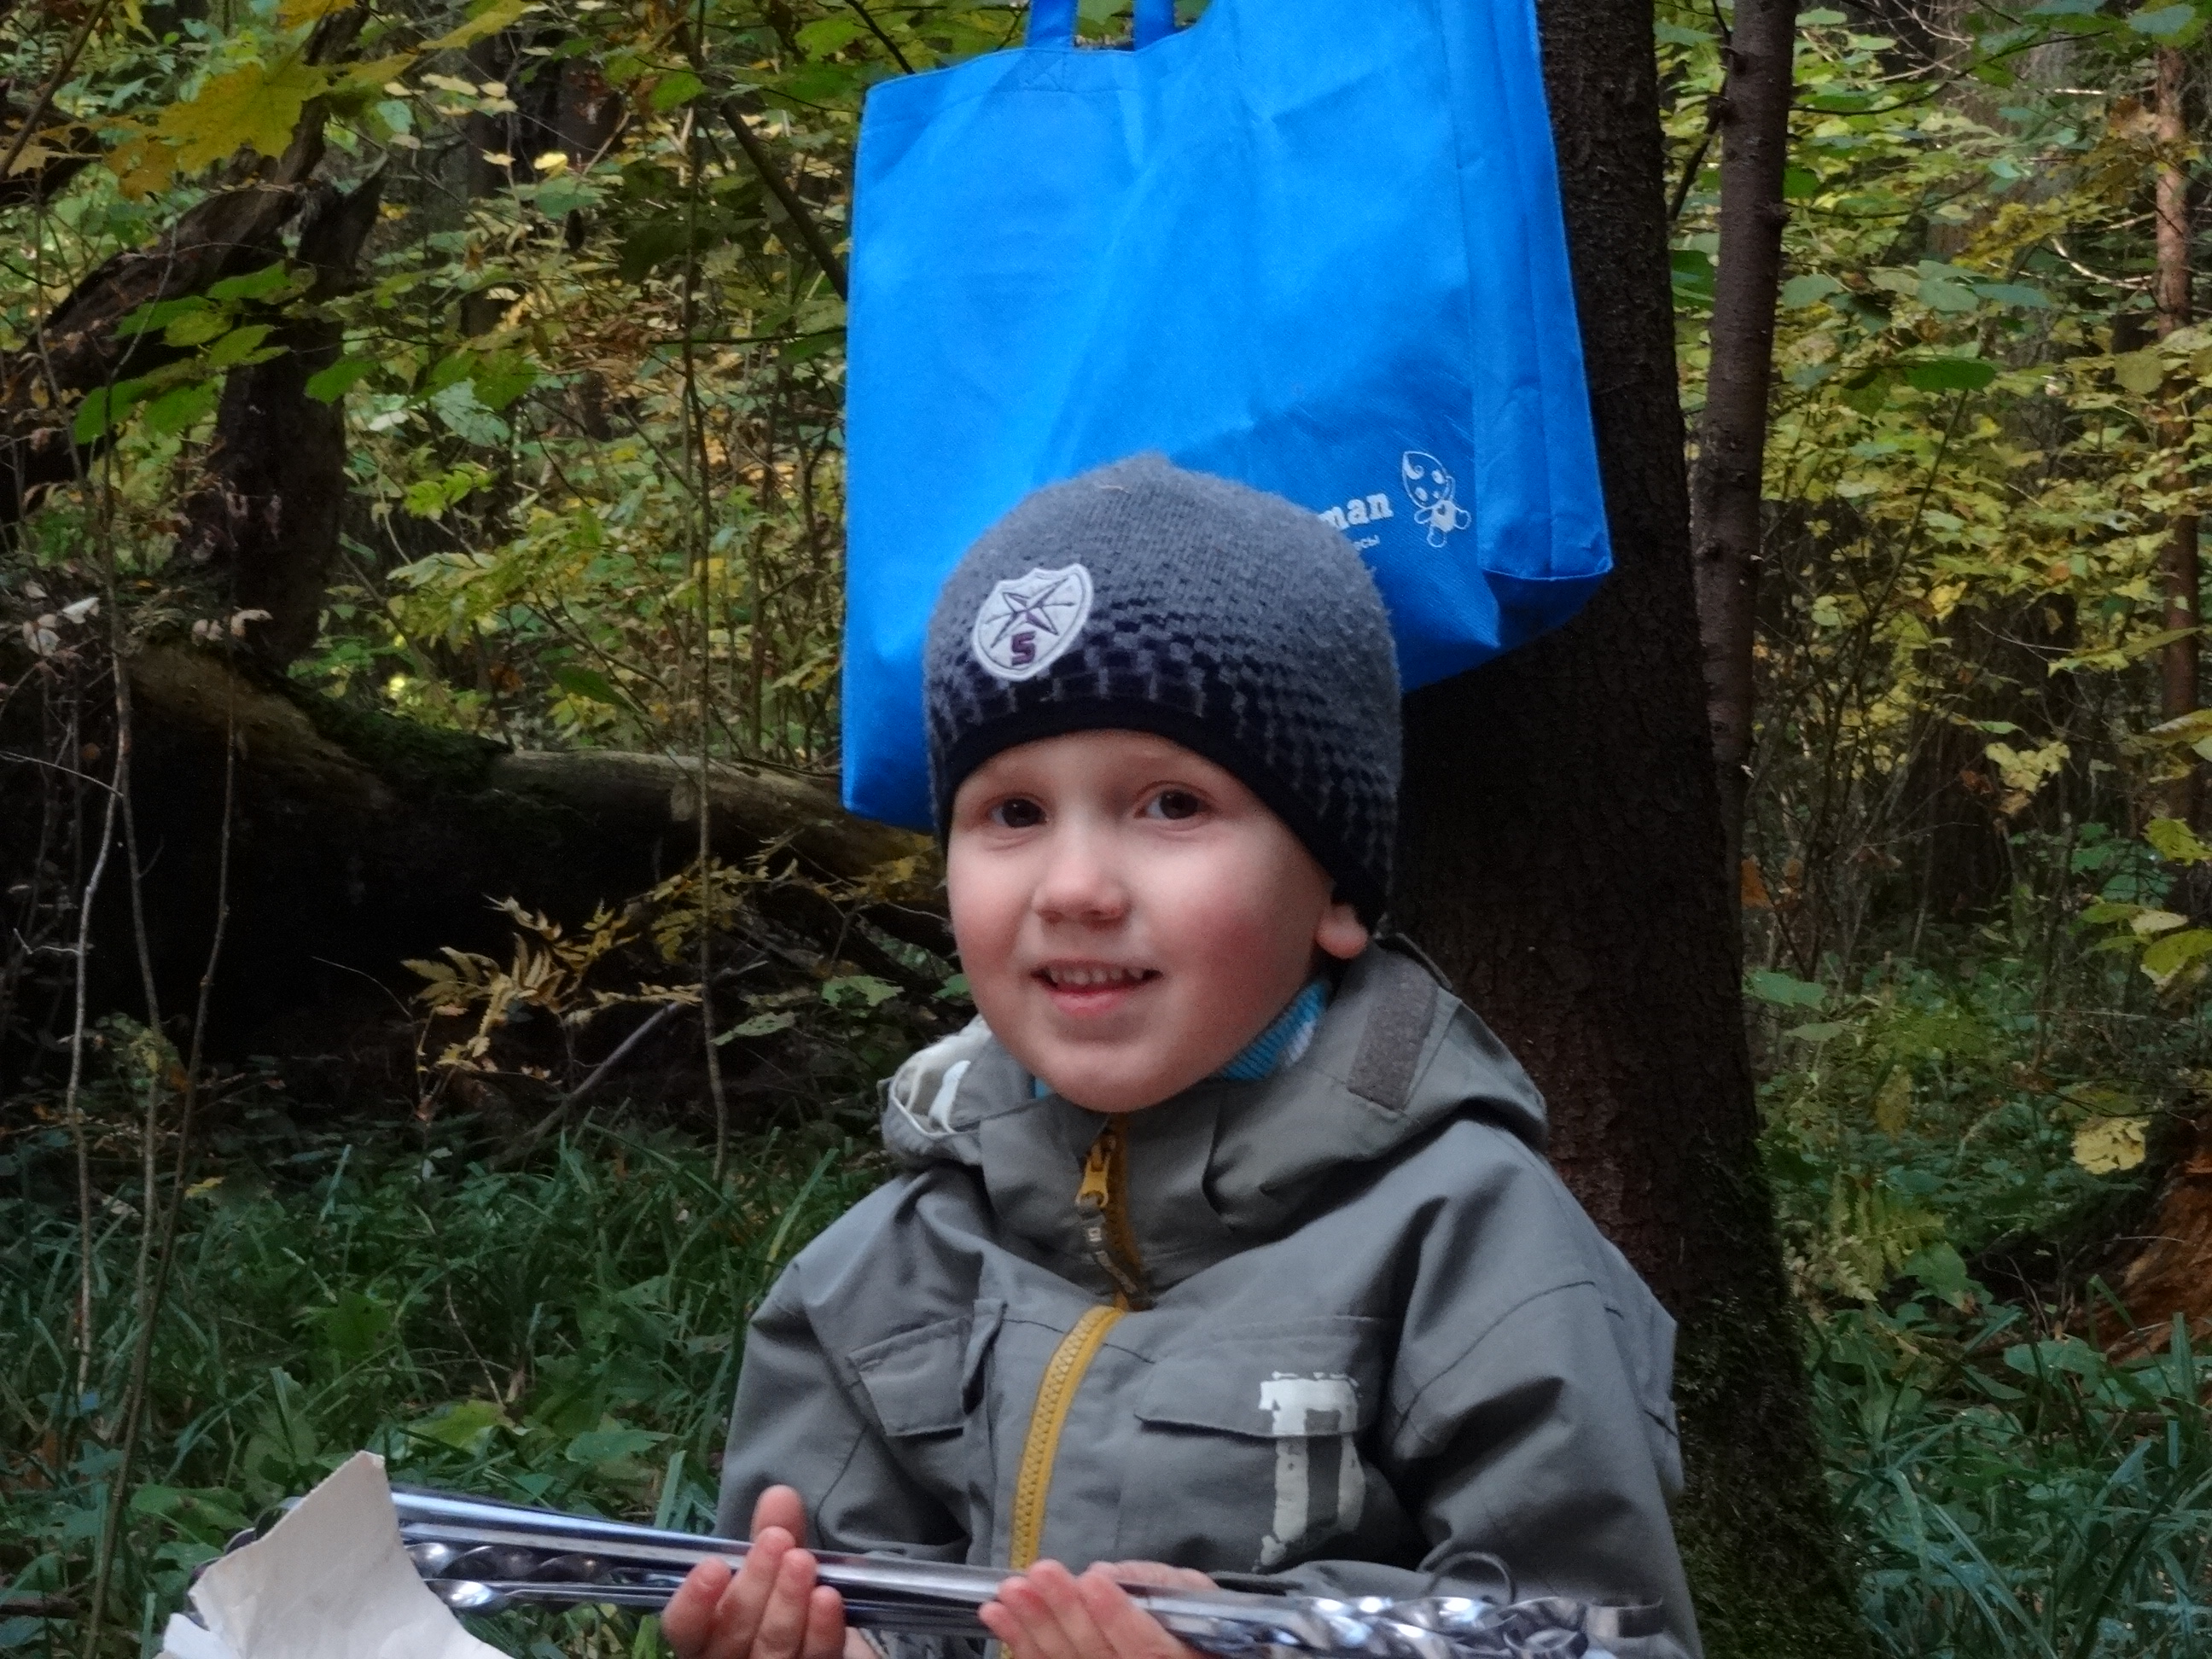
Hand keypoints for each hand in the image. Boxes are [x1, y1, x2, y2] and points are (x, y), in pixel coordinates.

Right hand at [663, 1486, 870, 1658]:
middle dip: (753, 1586)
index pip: (684, 1628)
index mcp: (706, 1634)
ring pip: (772, 1650)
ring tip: (802, 1561)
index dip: (693, 1603)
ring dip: (787, 1602)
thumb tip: (779, 1495)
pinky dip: (822, 1630)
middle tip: (776, 1541)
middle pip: (731, 1637)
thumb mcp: (778, 1564)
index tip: (713, 1565)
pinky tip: (829, 1598)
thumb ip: (774, 1533)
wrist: (829, 1633)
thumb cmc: (786, 1597)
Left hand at [980, 1559, 1216, 1658]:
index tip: (1093, 1579)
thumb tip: (1110, 1575)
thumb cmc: (1187, 1617)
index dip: (1117, 1616)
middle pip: (1098, 1657)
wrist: (1177, 1652)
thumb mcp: (1191, 1593)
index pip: (1148, 1648)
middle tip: (1038, 1573)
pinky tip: (996, 1615)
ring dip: (1033, 1628)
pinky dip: (1020, 1644)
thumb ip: (1158, 1584)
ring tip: (1009, 1592)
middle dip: (1065, 1614)